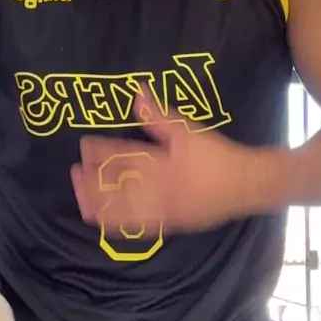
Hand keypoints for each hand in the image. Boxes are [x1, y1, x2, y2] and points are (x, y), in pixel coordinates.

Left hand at [71, 95, 250, 234]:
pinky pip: (135, 227)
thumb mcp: (188, 130)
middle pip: (115, 187)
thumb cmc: (217, 155)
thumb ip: (159, 115)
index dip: (99, 152)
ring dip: (97, 203)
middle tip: (75, 172)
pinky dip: (115, 223)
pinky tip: (102, 220)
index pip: (121, 157)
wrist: (246, 185)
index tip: (83, 146)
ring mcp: (161, 210)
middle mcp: (156, 190)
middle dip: (92, 180)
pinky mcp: (168, 224)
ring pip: (121, 210)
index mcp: (160, 164)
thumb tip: (136, 93)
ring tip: (81, 197)